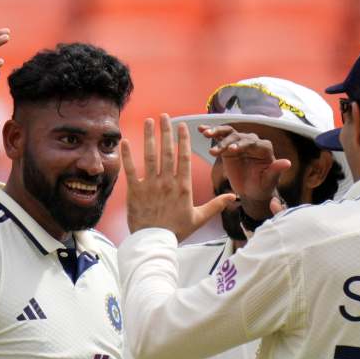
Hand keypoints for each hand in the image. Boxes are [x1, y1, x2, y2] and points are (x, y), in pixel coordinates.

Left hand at [122, 115, 236, 240]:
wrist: (155, 243)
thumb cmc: (176, 231)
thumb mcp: (199, 218)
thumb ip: (216, 205)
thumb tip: (234, 197)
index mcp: (183, 187)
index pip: (184, 157)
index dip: (182, 139)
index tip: (181, 125)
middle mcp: (167, 182)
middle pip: (167, 151)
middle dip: (166, 131)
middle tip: (164, 116)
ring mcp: (150, 186)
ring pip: (150, 156)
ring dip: (150, 137)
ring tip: (149, 121)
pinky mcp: (135, 192)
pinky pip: (130, 170)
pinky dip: (127, 155)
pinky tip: (125, 141)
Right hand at [202, 125, 290, 221]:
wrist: (251, 191)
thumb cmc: (262, 187)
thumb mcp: (269, 181)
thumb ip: (275, 171)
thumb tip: (287, 163)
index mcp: (264, 149)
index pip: (253, 143)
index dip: (242, 145)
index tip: (232, 151)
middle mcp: (252, 142)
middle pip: (239, 137)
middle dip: (227, 142)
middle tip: (217, 150)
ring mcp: (240, 143)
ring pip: (229, 133)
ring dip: (217, 132)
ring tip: (206, 134)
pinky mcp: (229, 146)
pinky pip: (220, 137)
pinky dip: (212, 132)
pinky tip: (201, 129)